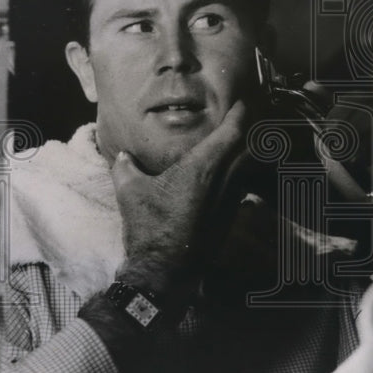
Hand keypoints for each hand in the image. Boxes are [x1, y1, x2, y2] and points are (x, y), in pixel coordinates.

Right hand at [110, 100, 246, 301]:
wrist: (165, 270)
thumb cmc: (149, 226)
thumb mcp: (130, 190)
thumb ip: (126, 167)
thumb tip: (122, 155)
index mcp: (204, 168)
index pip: (232, 133)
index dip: (240, 115)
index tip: (242, 103)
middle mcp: (224, 181)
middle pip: (249, 147)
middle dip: (249, 130)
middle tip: (244, 119)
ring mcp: (230, 201)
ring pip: (248, 168)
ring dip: (248, 153)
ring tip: (240, 144)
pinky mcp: (230, 217)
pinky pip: (242, 187)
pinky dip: (241, 174)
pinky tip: (231, 175)